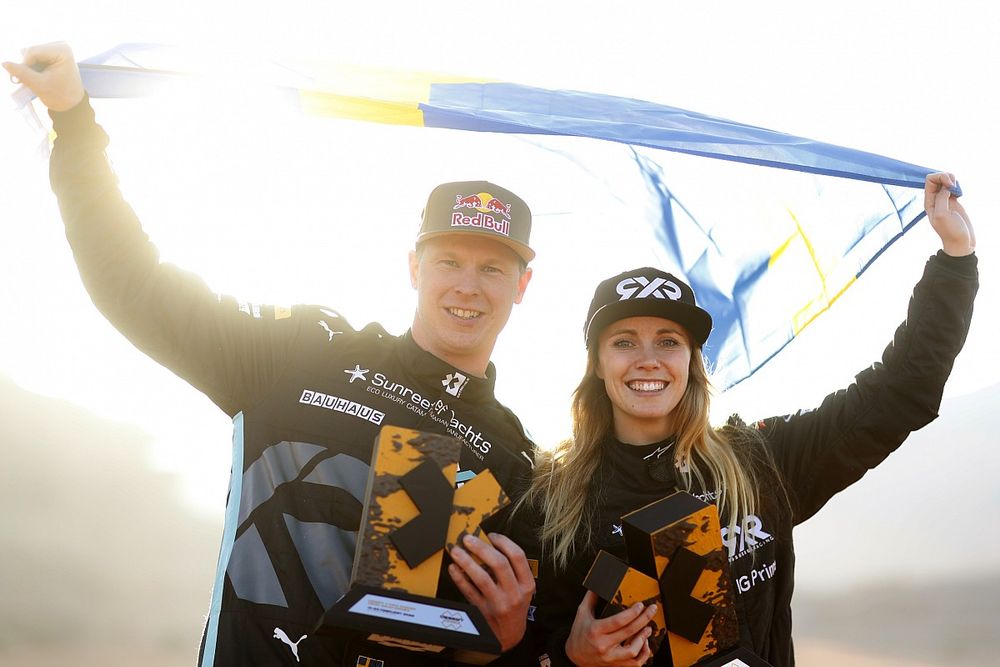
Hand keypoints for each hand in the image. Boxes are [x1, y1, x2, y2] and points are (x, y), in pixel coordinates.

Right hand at [3, 42, 84, 111]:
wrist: (71, 104)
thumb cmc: (60, 96)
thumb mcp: (40, 86)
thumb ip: (22, 73)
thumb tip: (4, 63)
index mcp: (62, 50)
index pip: (32, 51)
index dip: (25, 65)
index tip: (26, 80)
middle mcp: (60, 45)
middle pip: (31, 51)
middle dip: (28, 66)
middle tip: (33, 80)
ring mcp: (55, 49)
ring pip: (30, 53)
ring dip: (29, 67)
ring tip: (38, 79)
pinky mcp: (51, 53)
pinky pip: (33, 56)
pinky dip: (32, 67)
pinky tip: (38, 75)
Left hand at [447, 532, 534, 650]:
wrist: (510, 635)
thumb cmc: (515, 605)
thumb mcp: (523, 588)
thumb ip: (512, 569)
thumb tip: (489, 544)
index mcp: (527, 584)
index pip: (517, 556)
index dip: (503, 542)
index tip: (491, 535)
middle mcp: (514, 593)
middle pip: (499, 564)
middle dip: (482, 548)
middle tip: (468, 538)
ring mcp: (498, 603)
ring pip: (482, 578)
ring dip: (467, 561)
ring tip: (456, 550)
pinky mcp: (483, 611)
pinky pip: (468, 591)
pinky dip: (459, 578)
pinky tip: (454, 568)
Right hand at [564, 591, 656, 665]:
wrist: (574, 656)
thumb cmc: (579, 634)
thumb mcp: (582, 614)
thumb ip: (590, 599)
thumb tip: (597, 585)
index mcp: (595, 630)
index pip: (618, 621)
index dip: (632, 613)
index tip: (640, 605)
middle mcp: (603, 645)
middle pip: (629, 632)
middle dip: (643, 619)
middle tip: (651, 610)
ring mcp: (610, 656)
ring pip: (633, 650)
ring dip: (643, 638)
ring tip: (648, 628)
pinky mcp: (615, 664)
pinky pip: (634, 663)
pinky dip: (643, 654)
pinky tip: (645, 644)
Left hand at [924, 172, 974, 256]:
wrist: (960, 242)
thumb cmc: (950, 231)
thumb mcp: (942, 215)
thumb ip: (941, 199)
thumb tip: (945, 187)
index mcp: (929, 202)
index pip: (929, 180)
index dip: (940, 177)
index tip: (950, 184)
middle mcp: (934, 199)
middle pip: (937, 178)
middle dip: (947, 176)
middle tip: (955, 185)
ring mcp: (944, 200)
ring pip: (946, 181)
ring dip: (953, 181)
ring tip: (958, 190)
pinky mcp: (953, 201)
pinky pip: (953, 187)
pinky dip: (957, 186)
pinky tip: (960, 193)